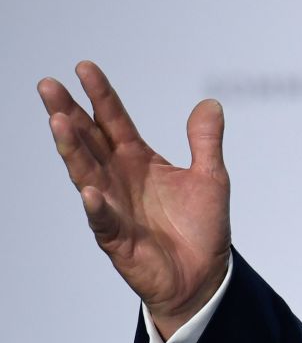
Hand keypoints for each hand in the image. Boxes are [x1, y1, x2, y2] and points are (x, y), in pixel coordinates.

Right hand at [38, 61, 231, 338]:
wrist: (203, 276)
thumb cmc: (200, 227)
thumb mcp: (211, 177)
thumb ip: (205, 142)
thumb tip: (209, 103)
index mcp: (139, 160)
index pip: (114, 121)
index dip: (100, 95)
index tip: (83, 67)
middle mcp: (120, 179)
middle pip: (89, 140)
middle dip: (69, 113)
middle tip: (48, 86)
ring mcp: (114, 207)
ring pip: (86, 173)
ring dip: (72, 149)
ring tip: (58, 121)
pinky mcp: (117, 239)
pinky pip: (104, 220)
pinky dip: (97, 206)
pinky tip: (90, 190)